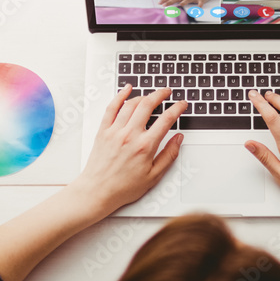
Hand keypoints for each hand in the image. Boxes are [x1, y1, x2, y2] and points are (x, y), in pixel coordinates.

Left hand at [70, 86, 186, 214]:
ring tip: (151, 94)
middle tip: (167, 92)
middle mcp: (130, 135)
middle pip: (148, 105)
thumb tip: (178, 139)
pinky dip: (120, 96)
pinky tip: (126, 89)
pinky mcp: (103, 131)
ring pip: (131, 104)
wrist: (97, 191)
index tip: (182, 104)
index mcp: (145, 146)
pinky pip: (111, 107)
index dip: (177, 108)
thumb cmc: (123, 187)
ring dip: (144, 95)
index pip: (166, 119)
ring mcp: (115, 131)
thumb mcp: (153, 176)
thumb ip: (169, 155)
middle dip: (161, 94)